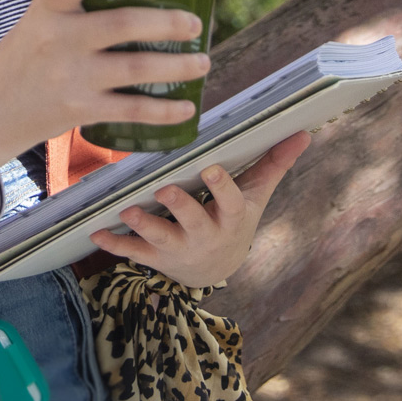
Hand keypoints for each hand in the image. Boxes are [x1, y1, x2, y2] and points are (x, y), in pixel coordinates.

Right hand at [0, 0, 210, 193]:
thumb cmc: (21, 61)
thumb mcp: (36, 22)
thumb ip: (72, 6)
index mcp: (45, 10)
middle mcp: (59, 40)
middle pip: (122, 24)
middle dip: (166, 23)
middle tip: (195, 24)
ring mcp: (71, 77)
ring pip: (136, 68)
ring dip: (177, 66)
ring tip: (202, 62)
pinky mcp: (80, 110)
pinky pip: (132, 110)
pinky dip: (163, 110)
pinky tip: (186, 108)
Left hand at [91, 131, 311, 288]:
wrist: (216, 268)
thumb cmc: (234, 218)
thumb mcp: (255, 195)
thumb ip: (273, 164)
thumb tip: (303, 132)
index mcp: (231, 217)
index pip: (230, 201)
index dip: (220, 187)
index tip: (208, 168)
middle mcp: (206, 235)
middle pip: (193, 221)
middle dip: (179, 207)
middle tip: (165, 189)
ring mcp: (179, 248)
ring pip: (161, 239)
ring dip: (144, 225)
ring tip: (128, 210)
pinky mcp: (156, 258)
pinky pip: (134, 253)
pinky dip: (116, 245)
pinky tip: (98, 234)